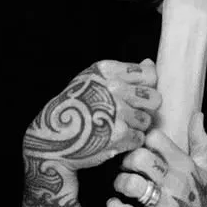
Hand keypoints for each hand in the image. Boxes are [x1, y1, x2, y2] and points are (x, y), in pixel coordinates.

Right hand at [21, 60, 160, 173]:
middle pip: (154, 98)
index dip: (145, 88)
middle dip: (144, 109)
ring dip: (135, 127)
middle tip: (128, 115)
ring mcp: (117, 111)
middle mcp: (113, 87)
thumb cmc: (74, 108)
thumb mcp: (92, 80)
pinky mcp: (119, 135)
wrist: (53, 140)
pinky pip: (139, 137)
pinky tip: (113, 140)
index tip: (132, 96)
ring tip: (115, 128)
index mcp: (107, 70)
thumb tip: (150, 63)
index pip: (149, 75)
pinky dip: (129, 142)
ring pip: (147, 120)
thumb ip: (123, 72)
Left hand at [106, 113, 206, 206]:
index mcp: (185, 165)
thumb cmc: (205, 205)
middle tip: (126, 171)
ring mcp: (166, 205)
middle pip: (139, 157)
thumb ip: (199, 142)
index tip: (137, 152)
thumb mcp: (205, 171)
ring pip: (131, 183)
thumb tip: (198, 114)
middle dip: (125, 162)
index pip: (155, 137)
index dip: (140, 142)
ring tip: (121, 189)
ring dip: (119, 185)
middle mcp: (176, 182)